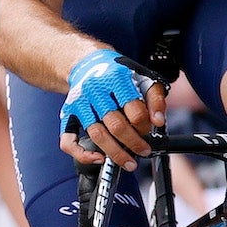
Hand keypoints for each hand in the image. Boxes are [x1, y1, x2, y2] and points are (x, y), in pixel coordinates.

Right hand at [60, 50, 165, 167]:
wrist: (87, 63)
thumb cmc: (118, 74)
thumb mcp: (142, 78)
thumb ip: (155, 98)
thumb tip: (157, 121)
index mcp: (116, 79)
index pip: (135, 111)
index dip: (145, 125)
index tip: (149, 130)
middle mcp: (94, 90)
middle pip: (116, 125)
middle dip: (134, 143)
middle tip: (144, 150)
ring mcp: (79, 104)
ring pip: (96, 135)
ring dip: (115, 153)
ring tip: (129, 162)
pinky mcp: (68, 114)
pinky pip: (68, 140)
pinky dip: (82, 153)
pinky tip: (98, 158)